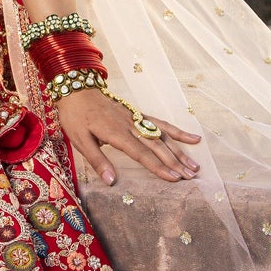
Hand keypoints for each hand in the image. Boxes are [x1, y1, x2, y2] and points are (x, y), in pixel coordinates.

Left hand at [55, 87, 200, 184]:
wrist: (77, 88)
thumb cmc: (75, 116)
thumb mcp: (79, 140)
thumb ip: (97, 160)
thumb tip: (111, 181)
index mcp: (116, 133)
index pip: (141, 153)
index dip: (158, 167)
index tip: (173, 178)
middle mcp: (131, 125)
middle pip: (157, 146)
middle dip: (175, 162)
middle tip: (190, 176)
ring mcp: (137, 118)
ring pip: (163, 136)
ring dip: (180, 151)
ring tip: (194, 165)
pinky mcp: (139, 114)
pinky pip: (161, 123)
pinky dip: (177, 131)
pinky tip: (193, 138)